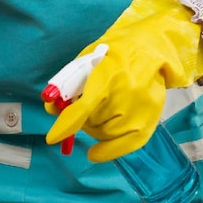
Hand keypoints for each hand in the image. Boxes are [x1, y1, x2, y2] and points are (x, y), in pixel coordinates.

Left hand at [45, 0, 202, 161]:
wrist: (150, 49)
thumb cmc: (114, 54)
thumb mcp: (88, 60)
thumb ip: (69, 83)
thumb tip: (52, 108)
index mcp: (109, 74)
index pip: (84, 106)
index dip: (67, 123)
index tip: (53, 138)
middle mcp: (126, 96)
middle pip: (90, 122)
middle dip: (82, 117)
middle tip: (91, 102)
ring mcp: (139, 112)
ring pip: (102, 133)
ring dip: (95, 126)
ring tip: (104, 107)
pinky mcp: (148, 123)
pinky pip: (122, 147)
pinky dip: (106, 151)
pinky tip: (95, 153)